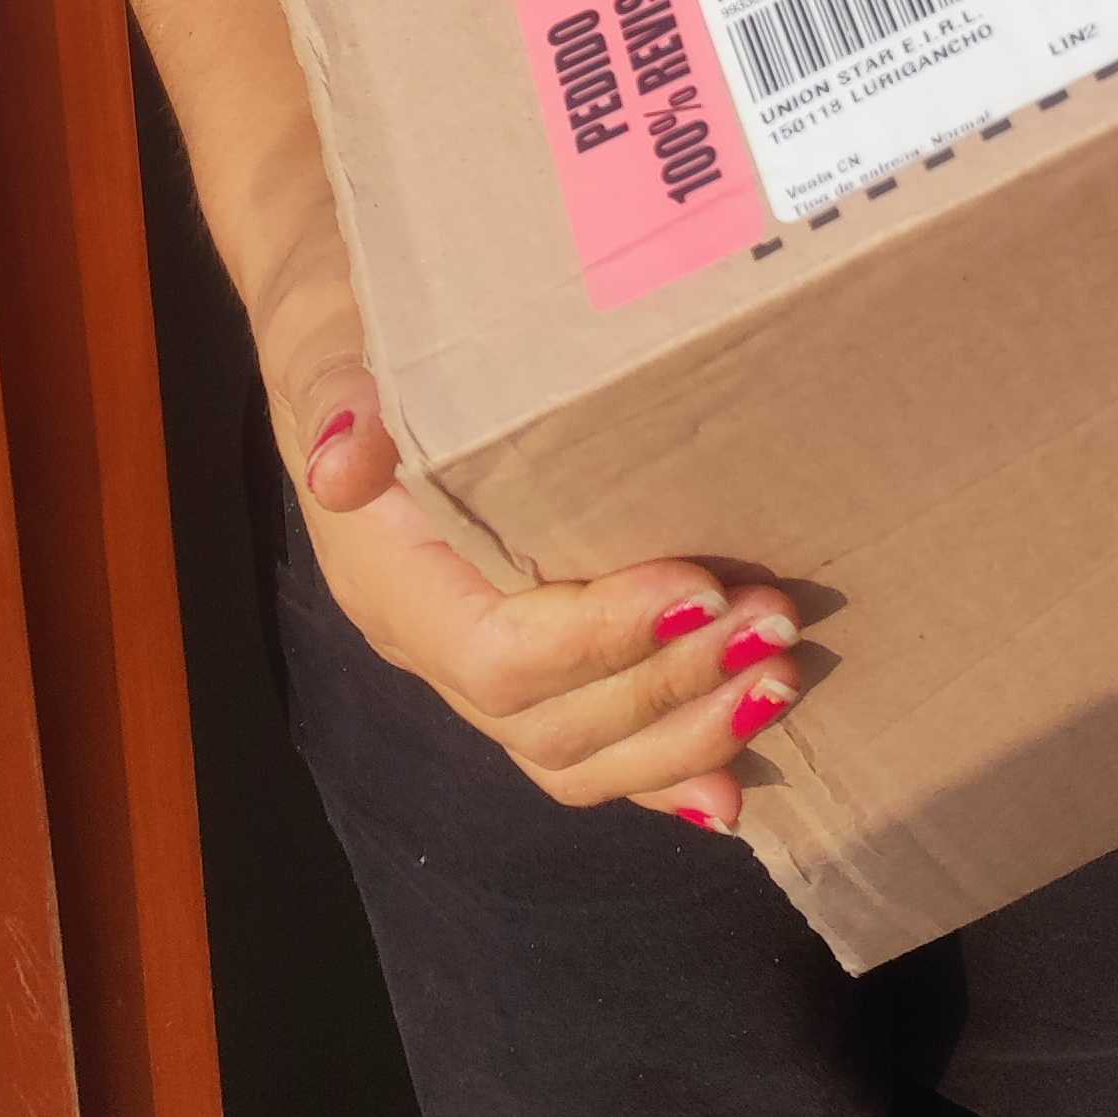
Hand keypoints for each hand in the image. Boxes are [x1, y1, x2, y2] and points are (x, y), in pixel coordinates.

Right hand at [260, 283, 803, 832]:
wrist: (354, 339)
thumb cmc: (359, 333)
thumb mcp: (337, 347)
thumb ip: (343, 401)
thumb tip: (343, 460)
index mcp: (394, 583)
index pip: (499, 656)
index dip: (603, 639)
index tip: (702, 586)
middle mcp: (434, 647)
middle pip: (551, 727)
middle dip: (672, 686)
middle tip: (773, 624)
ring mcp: (481, 666)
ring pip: (578, 758)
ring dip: (688, 732)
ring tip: (780, 678)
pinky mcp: (532, 663)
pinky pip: (593, 749)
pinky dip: (665, 770)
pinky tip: (737, 784)